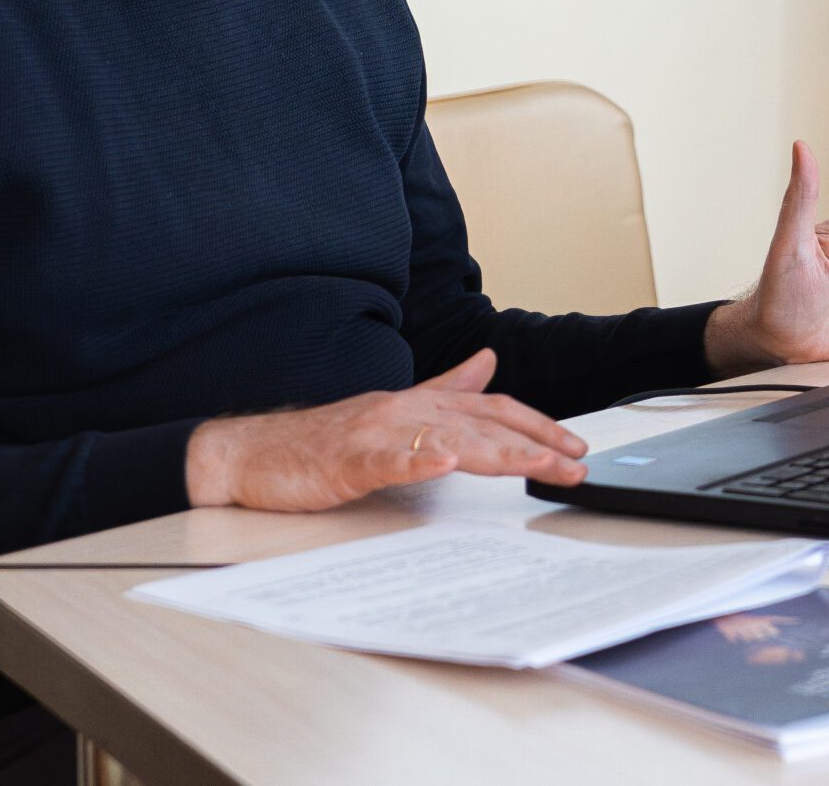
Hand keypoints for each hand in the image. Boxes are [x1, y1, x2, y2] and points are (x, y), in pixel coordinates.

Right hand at [183, 348, 588, 509]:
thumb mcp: (394, 411)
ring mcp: (378, 433)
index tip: (574, 446)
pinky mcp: (348, 460)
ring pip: (451, 439)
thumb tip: (488, 362)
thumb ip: (445, 387)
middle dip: (537, 444)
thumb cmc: (321, 440)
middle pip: (484, 424)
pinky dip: (420, 460)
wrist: (251, 452)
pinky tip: (446, 465)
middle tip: (577, 466)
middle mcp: (406, 410)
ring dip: (501, 453)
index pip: (492, 408)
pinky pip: (389, 459)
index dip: (536, 424)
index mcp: (419, 404)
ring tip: (540, 467)